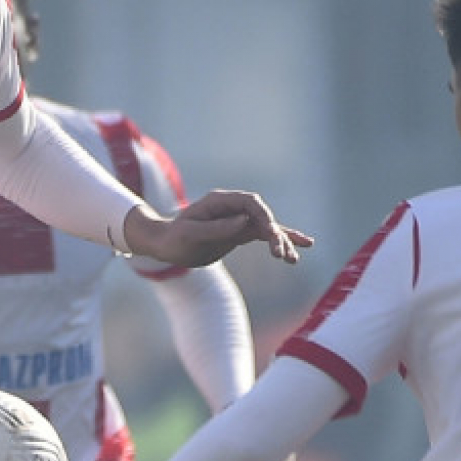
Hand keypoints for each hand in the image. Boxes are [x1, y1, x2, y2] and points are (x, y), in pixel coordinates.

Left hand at [124, 190, 312, 269]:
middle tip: (281, 253)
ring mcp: (237, 220)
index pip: (250, 203)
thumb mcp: (192, 235)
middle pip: (262, 215)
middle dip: (275, 233)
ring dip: (281, 241)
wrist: (166, 246)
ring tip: (293, 259)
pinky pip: (262, 236)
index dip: (264, 216)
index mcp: (220, 202)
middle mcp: (232, 208)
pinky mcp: (239, 233)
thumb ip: (218, 228)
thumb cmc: (175, 239)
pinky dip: (278, 243)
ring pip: (266, 227)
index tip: (271, 234)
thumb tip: (244, 222)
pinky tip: (295, 252)